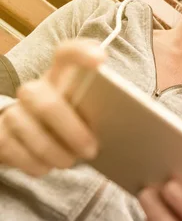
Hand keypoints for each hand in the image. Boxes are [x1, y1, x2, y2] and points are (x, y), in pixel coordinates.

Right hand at [0, 39, 105, 176]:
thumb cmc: (72, 123)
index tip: (100, 60)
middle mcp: (35, 90)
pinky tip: (47, 167)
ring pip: (28, 129)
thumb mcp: (87, 114)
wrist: (32, 139)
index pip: (66, 54)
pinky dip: (35, 163)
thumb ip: (103, 111)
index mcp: (61, 78)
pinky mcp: (1, 135)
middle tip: (92, 149)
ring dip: (53, 151)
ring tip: (70, 161)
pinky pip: (15, 151)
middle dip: (71, 130)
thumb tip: (130, 127)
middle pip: (46, 102)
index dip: (81, 52)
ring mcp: (15, 112)